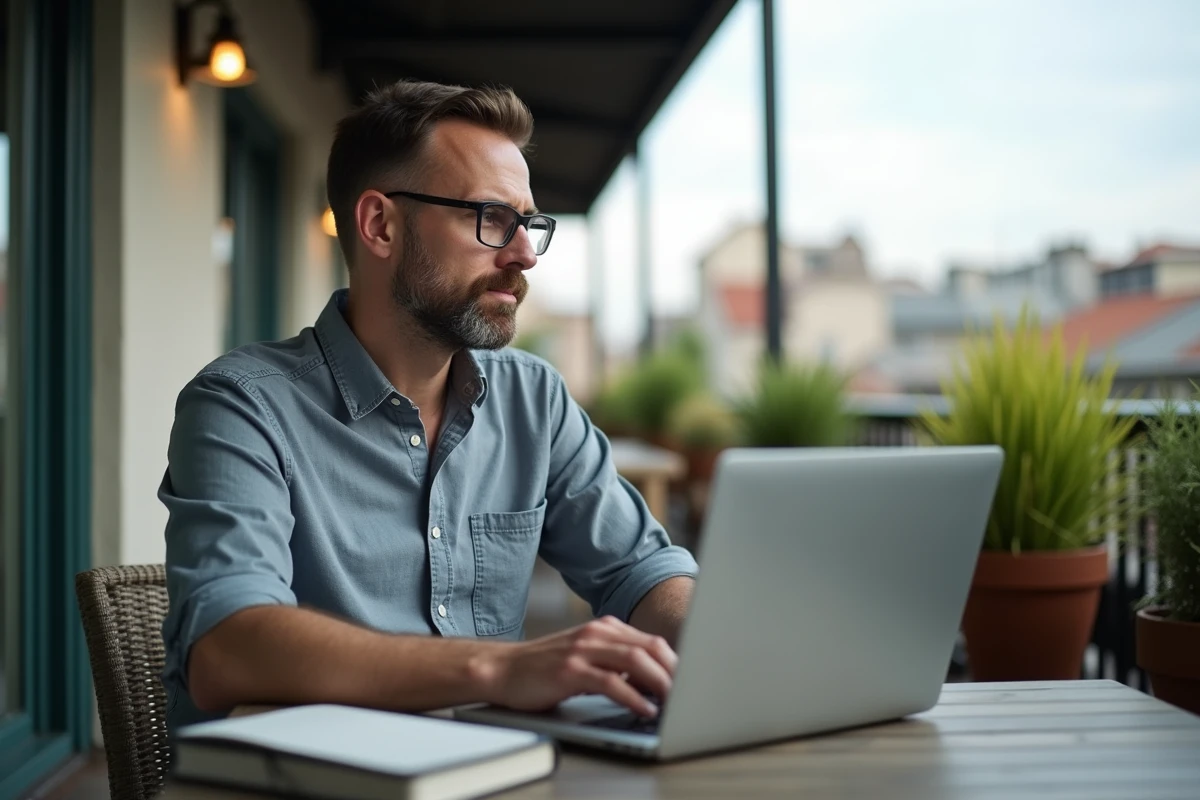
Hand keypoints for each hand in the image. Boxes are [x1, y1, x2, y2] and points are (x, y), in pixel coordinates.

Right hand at [474, 616, 677, 717]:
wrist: (502, 669)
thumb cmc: (544, 669)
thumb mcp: (586, 659)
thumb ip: (616, 664)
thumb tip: (653, 683)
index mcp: (604, 628)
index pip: (651, 642)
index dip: (676, 662)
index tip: (691, 682)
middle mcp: (597, 633)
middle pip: (650, 648)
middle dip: (675, 672)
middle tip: (691, 694)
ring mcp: (583, 649)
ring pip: (634, 662)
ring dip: (660, 683)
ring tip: (676, 702)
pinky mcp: (570, 669)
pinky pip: (611, 682)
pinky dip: (633, 697)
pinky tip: (645, 709)